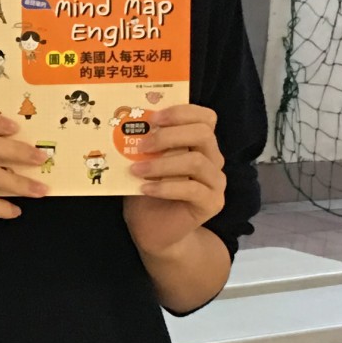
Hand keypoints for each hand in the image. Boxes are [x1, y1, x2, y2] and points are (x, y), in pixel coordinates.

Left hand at [122, 103, 226, 255]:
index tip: (153, 118)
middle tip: (142, 144)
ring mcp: (216, 181)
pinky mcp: (212, 203)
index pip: (205, 117)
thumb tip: (125, 123)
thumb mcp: (142, 161)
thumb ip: (143, 143)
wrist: (152, 230)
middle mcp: (213, 159)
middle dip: (170, 135)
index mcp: (200, 143)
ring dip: (162, 163)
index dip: (182, 112)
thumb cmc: (147, 190)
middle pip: (203, 134)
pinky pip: (192, 189)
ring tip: (136, 169)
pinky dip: (165, 187)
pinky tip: (145, 189)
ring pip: (197, 162)